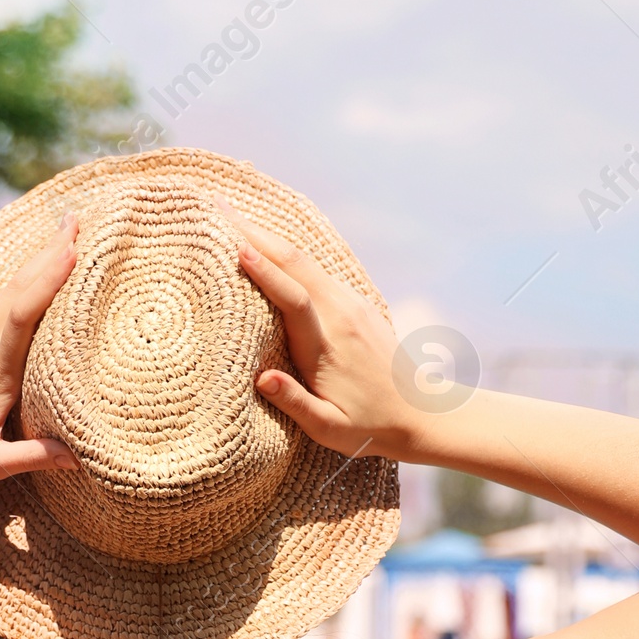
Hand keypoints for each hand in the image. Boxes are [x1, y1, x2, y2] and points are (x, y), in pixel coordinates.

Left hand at [0, 217, 80, 493]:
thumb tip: (81, 456)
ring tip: (65, 236)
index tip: (73, 250)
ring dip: (35, 262)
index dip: (47, 281)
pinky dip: (22, 284)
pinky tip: (33, 277)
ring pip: (6, 292)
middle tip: (78, 219)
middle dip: (48, 253)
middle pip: (16, 289)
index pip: (20, 316)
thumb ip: (32, 457)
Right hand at [224, 207, 418, 460]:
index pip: (294, 299)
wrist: (421, 411)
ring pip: (304, 259)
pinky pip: (314, 268)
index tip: (236, 247)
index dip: (265, 273)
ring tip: (231, 217)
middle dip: (255, 234)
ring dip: (268, 237)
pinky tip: (266, 244)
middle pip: (296, 263)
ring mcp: (351, 303)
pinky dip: (285, 252)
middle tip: (217, 208)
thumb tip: (261, 378)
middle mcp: (341, 314)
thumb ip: (295, 404)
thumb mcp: (329, 430)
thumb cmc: (369, 426)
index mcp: (328, 346)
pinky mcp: (354, 302)